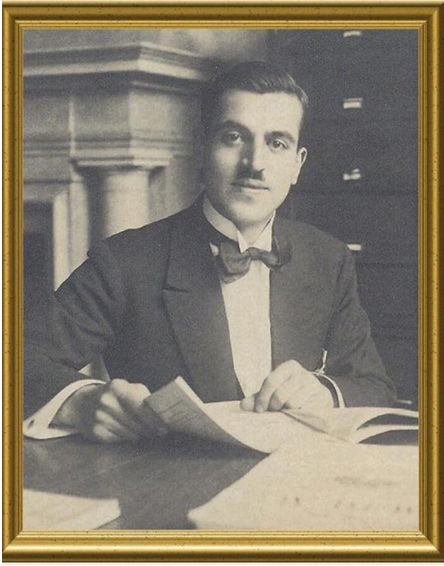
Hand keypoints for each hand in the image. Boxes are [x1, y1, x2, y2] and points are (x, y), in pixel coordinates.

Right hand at [52, 379, 166, 442]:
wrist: (82, 403)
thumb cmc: (113, 395)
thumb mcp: (127, 388)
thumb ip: (143, 397)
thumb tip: (161, 413)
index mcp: (117, 387)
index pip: (140, 406)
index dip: (154, 418)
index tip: (165, 426)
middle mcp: (106, 402)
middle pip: (136, 423)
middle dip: (151, 429)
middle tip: (161, 431)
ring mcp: (99, 418)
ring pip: (130, 434)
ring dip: (141, 434)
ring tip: (148, 432)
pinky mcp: (96, 432)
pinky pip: (120, 440)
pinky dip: (128, 438)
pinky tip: (131, 433)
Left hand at [240, 360, 333, 412]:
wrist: (318, 394)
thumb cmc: (292, 391)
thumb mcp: (274, 390)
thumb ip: (258, 397)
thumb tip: (243, 405)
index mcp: (288, 367)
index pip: (270, 381)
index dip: (262, 398)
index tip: (260, 410)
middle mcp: (302, 373)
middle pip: (280, 394)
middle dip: (274, 406)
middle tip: (274, 411)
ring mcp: (313, 385)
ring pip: (293, 403)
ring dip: (287, 412)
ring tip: (287, 412)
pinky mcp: (321, 398)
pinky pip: (305, 410)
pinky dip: (299, 415)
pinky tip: (297, 414)